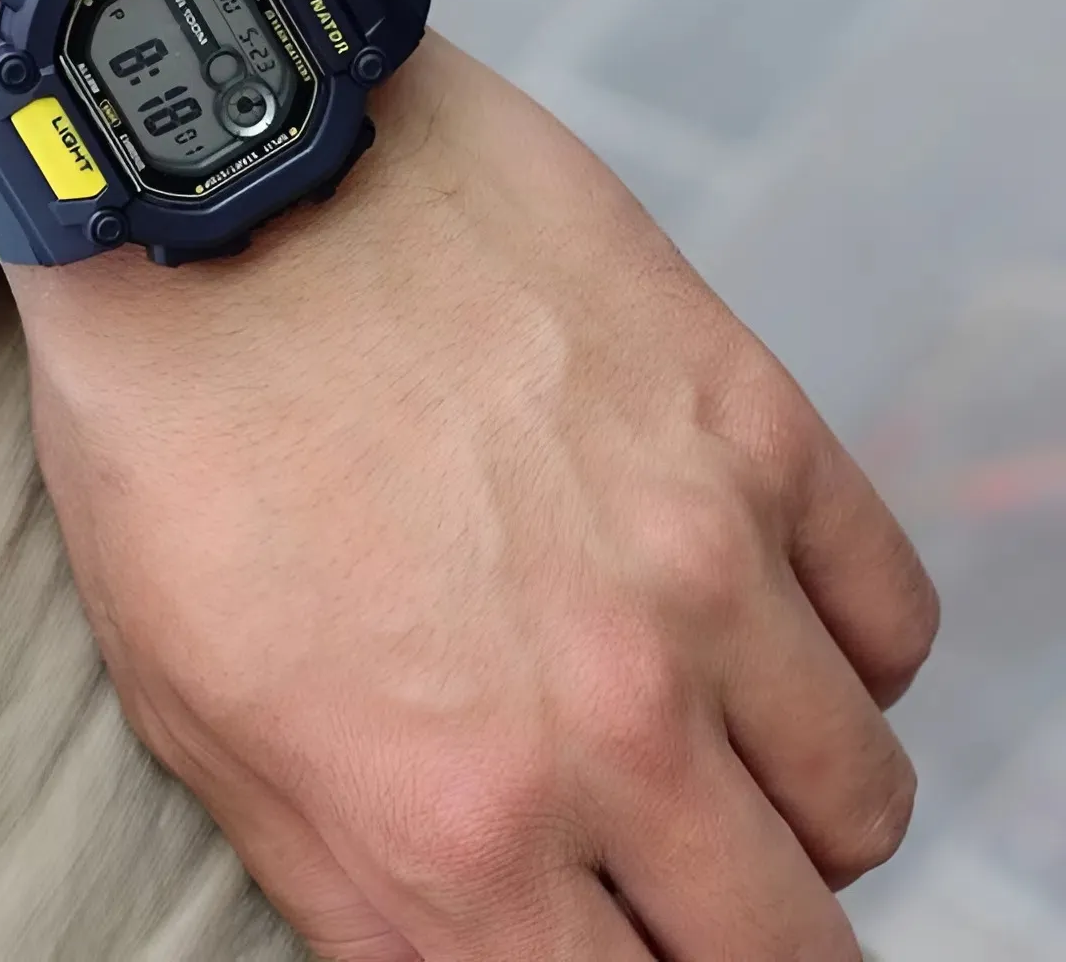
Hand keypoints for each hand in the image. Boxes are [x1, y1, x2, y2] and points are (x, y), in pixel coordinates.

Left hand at [11, 32, 937, 960]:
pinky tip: (760, 620)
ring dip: (796, 812)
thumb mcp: (192, 700)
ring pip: (856, 803)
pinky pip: (890, 620)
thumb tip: (461, 960)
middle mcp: (605, 718)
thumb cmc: (179, 426)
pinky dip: (845, 657)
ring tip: (713, 744)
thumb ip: (345, 877)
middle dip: (737, 947)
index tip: (616, 947)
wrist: (234, 185)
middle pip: (780, 954)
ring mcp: (701, 563)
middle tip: (684, 889)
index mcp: (446, 815)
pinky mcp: (752, 424)